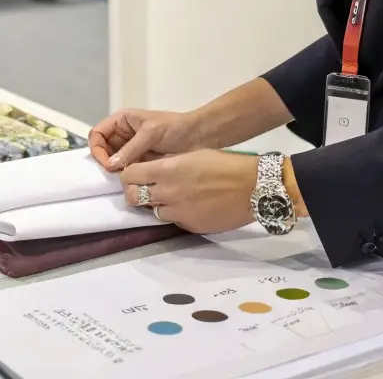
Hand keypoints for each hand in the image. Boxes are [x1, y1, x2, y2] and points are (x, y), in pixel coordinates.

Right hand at [89, 108, 202, 171]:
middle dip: (105, 162)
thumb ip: (130, 149)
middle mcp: (123, 135)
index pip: (98, 134)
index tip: (107, 164)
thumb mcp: (151, 133)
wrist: (198, 137)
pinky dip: (126, 176)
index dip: (98, 149)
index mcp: (122, 121)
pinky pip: (126, 170)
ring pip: (113, 162)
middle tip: (115, 174)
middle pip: (102, 150)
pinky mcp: (140, 162)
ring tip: (125, 179)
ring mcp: (131, 150)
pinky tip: (132, 181)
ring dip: (115, 171)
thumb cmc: (175, 127)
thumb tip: (110, 165)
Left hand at [121, 150, 257, 234]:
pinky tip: (191, 206)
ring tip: (173, 198)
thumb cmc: (225, 164)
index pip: (129, 175)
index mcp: (167, 170)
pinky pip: (174, 221)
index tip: (135, 174)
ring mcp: (178, 212)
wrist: (252, 187)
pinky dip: (177, 214)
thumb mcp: (192, 155)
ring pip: (152, 211)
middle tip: (145, 189)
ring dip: (157, 205)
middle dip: (134, 193)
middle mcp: (167, 192)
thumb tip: (154, 170)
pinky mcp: (189, 226)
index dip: (129, 175)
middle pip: (132, 197)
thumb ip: (169, 164)